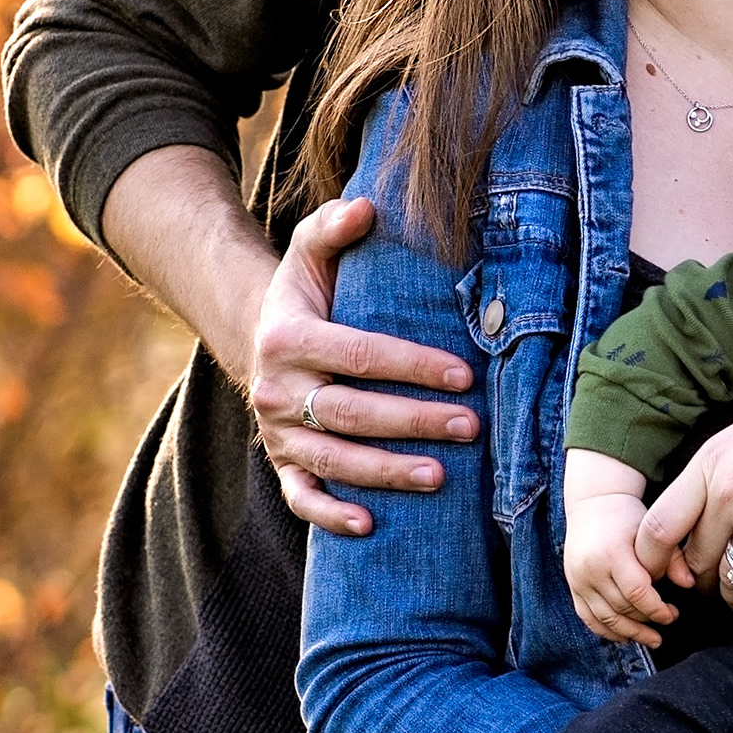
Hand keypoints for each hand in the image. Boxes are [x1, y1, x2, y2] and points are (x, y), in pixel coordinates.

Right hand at [250, 196, 476, 535]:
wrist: (260, 338)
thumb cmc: (306, 293)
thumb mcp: (310, 252)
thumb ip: (334, 227)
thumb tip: (368, 206)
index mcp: (289, 337)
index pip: (359, 353)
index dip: (412, 365)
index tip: (465, 374)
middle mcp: (277, 389)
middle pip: (351, 412)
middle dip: (413, 421)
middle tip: (471, 427)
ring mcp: (277, 433)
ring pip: (332, 460)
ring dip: (386, 472)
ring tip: (440, 476)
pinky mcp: (282, 463)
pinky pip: (300, 497)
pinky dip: (329, 515)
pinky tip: (369, 525)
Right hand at [559, 455, 676, 646]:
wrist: (593, 506)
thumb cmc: (629, 517)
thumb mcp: (652, 528)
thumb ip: (672, 557)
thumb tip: (690, 584)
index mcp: (612, 553)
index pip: (636, 591)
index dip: (656, 609)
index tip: (673, 615)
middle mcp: (590, 569)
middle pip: (621, 608)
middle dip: (646, 621)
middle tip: (668, 621)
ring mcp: (577, 580)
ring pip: (604, 618)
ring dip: (629, 633)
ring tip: (652, 639)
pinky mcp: (572, 587)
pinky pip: (588, 618)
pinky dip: (606, 631)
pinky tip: (626, 637)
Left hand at [663, 338, 732, 624]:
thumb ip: (714, 475)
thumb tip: (694, 521)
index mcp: (709, 463)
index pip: (657, 529)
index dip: (653, 561)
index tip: (662, 573)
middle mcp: (729, 494)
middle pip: (695, 560)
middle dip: (698, 582)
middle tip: (707, 589)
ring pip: (730, 581)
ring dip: (730, 600)